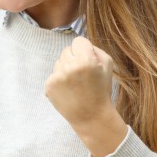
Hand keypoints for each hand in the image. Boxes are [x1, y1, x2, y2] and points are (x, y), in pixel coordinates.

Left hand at [45, 36, 126, 156]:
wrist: (91, 116)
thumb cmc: (101, 90)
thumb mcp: (108, 66)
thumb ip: (95, 49)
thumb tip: (81, 44)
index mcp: (86, 60)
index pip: (78, 41)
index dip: (84, 49)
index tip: (87, 60)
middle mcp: (70, 66)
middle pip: (67, 50)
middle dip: (74, 59)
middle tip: (82, 75)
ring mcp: (57, 76)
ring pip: (59, 62)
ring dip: (65, 69)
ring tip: (75, 84)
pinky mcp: (49, 85)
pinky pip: (53, 75)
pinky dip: (59, 81)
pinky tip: (68, 91)